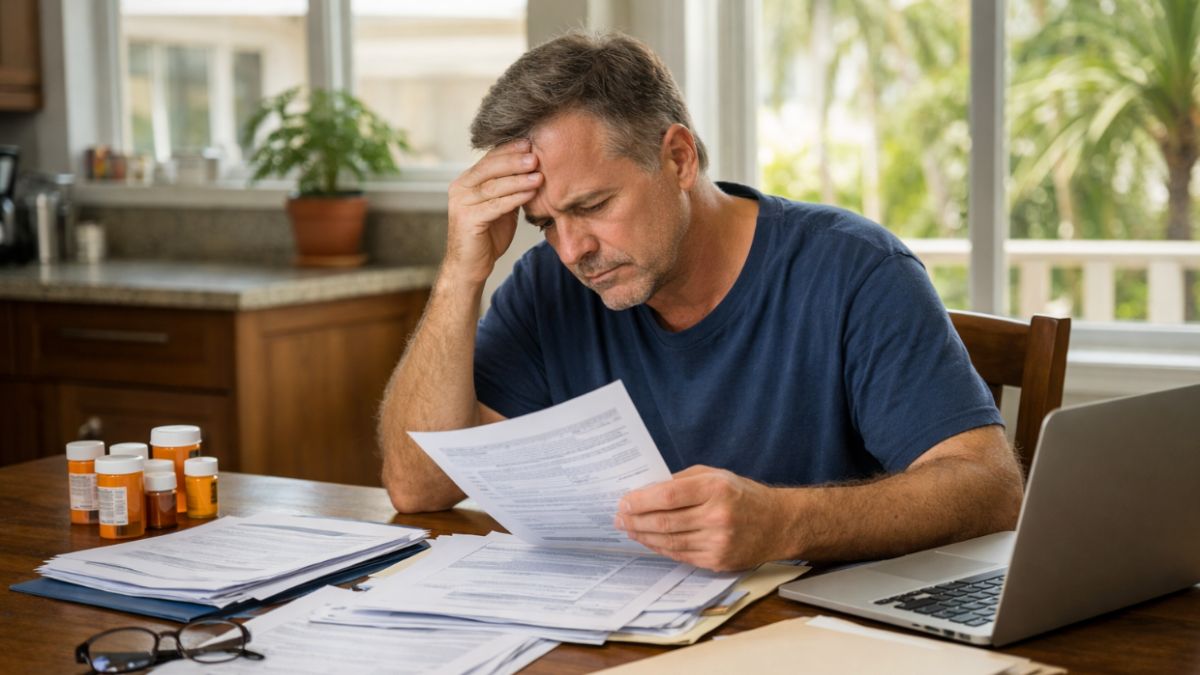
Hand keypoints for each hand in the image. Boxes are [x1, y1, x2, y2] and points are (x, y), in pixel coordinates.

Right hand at [444, 139, 543, 284]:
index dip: (509, 150)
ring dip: (519, 179)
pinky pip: (495, 205)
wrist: (470, 266)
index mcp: (466, 181)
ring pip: (494, 186)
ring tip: (539, 174)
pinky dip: (515, 198)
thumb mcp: (500, 206)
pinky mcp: (467, 220)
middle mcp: (460, 189)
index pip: (489, 159)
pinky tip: (531, 193)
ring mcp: (461, 204)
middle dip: (515, 161)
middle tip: (536, 155)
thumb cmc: (487, 236)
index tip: (530, 142)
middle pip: (490, 168)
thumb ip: (509, 189)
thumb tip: (533, 169)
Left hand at [614, 465, 785, 570]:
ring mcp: (718, 542)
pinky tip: (649, 541)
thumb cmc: (743, 495)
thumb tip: (646, 490)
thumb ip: (682, 482)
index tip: (624, 502)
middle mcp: (717, 516)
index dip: (641, 501)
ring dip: (643, 536)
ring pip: (669, 542)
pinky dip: (660, 548)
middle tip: (619, 518)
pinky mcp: (718, 561)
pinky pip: (680, 555)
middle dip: (635, 520)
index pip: (668, 496)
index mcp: (715, 489)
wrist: (778, 524)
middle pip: (664, 522)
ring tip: (629, 529)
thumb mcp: (716, 476)